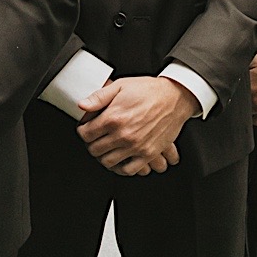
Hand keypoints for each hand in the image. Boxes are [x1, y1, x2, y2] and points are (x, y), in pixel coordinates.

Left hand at [76, 76, 195, 175]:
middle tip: (93, 139)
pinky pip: (129, 170)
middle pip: (95, 150)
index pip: (86, 134)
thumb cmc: (149, 91)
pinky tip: (118, 161)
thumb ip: (99, 97)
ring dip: (102, 157)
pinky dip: (120, 168)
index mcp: (113, 118)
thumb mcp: (120, 86)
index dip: (82, 131)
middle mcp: (123, 135)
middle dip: (90, 144)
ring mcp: (135, 146)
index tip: (85, 129)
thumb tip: (82, 105)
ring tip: (104, 149)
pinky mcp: (148, 154)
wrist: (174, 98)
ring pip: (108, 162)